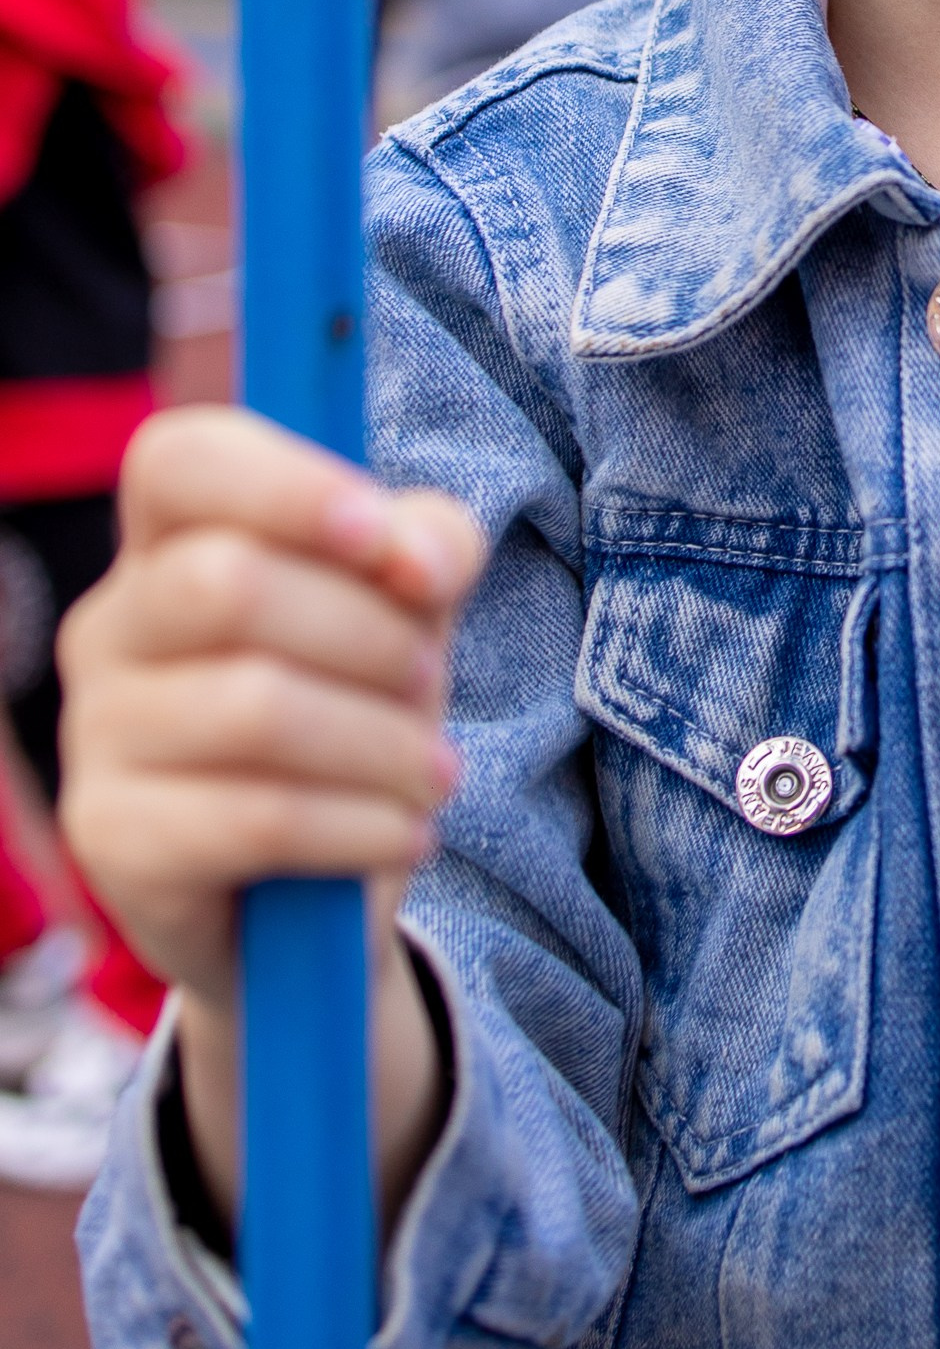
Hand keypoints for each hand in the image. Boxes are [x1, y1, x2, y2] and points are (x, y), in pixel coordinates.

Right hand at [58, 408, 481, 1218]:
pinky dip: (360, 825)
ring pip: (252, 706)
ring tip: (434, 774)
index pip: (180, 459)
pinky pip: (252, 818)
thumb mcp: (409, 611)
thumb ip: (428, 547)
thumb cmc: (353, 708)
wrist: (311, 888)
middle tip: (431, 685)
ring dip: (383, 743)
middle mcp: (110, 624)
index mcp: (170, 539)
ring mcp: (95, 732)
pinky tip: (404, 832)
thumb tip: (424, 558)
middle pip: (230, 584)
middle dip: (370, 636)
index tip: (382, 537)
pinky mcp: (110, 837)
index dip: (287, 485)